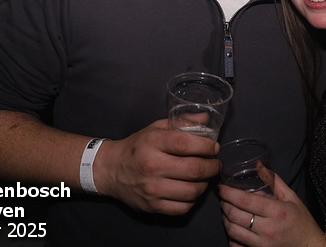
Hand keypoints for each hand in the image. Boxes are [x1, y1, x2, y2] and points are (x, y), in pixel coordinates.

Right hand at [93, 119, 219, 214]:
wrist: (110, 169)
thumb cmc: (137, 146)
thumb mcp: (155, 128)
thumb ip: (182, 122)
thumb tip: (206, 119)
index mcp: (153, 142)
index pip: (186, 144)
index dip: (206, 146)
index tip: (214, 148)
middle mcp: (152, 166)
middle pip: (194, 169)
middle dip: (212, 167)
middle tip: (215, 164)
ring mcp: (152, 189)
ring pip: (192, 191)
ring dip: (205, 184)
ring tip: (204, 177)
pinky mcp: (152, 206)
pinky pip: (183, 207)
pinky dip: (192, 199)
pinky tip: (191, 190)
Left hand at [219, 172, 325, 246]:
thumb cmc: (301, 222)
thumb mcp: (291, 197)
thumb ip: (273, 180)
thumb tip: (258, 164)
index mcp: (275, 211)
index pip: (244, 201)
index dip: (228, 193)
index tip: (221, 188)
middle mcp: (267, 228)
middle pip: (234, 215)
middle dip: (224, 204)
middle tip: (223, 198)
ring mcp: (262, 244)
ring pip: (232, 230)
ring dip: (225, 219)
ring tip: (227, 211)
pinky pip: (236, 245)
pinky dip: (231, 236)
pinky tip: (235, 228)